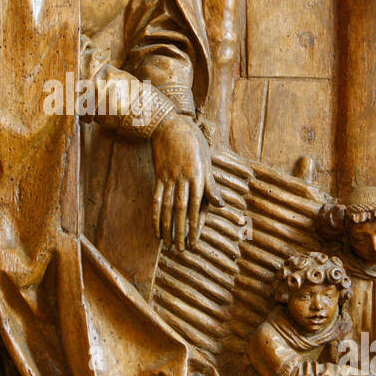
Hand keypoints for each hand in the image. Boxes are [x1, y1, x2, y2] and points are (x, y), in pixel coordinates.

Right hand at [151, 114, 218, 249]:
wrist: (169, 126)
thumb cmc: (193, 143)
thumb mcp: (206, 161)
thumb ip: (211, 186)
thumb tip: (220, 205)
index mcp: (198, 177)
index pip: (197, 207)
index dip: (195, 226)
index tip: (194, 243)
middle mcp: (183, 179)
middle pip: (181, 211)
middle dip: (181, 232)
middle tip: (181, 250)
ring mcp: (169, 178)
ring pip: (168, 208)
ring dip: (168, 228)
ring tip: (169, 245)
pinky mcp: (158, 177)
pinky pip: (156, 200)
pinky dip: (156, 216)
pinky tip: (157, 230)